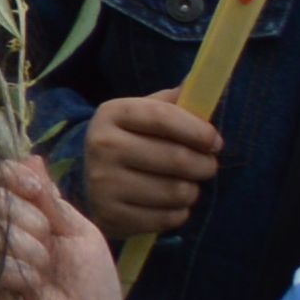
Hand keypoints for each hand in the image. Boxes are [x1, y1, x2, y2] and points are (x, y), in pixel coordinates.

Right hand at [0, 154, 141, 299]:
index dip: (10, 178)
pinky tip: (33, 294)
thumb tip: (31, 156)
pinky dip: (20, 277)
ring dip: (29, 252)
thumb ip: (52, 199)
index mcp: (24, 216)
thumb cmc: (93, 285)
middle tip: (50, 244)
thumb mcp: (80, 233)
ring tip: (46, 276)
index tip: (38, 192)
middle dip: (28, 220)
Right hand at [77, 88, 223, 237]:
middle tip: (204, 166)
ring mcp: (104, 182)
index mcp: (112, 113)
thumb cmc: (128, 142)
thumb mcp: (141, 116)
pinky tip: (165, 204)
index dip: (199, 131)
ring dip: (191, 191)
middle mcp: (102, 145)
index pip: (164, 117)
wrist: (84, 178)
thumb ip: (172, 102)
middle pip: (178, 158)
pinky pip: (169, 218)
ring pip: (178, 191)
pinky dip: (177, 213)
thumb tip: (200, 81)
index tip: (214, 142)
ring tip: (182, 185)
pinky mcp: (112, 214)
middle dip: (204, 165)